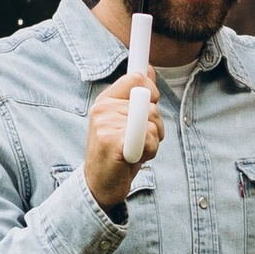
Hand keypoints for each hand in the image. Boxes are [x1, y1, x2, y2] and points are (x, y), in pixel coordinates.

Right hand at [83, 69, 160, 211]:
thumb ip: (138, 94)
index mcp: (105, 100)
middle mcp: (103, 109)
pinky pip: (148, 139)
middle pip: (152, 105)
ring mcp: (105, 125)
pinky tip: (133, 159)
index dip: (151, 91)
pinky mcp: (112, 142)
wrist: (99, 185)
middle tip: (138, 140)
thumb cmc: (117, 152)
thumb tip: (149, 69)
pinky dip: (148, 151)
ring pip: (153, 124)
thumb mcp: (126, 119)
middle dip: (155, 126)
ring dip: (152, 142)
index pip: (137, 78)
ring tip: (134, 151)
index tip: (151, 102)